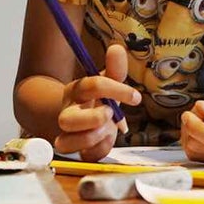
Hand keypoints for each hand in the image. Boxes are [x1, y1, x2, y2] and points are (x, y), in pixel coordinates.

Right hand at [56, 44, 140, 160]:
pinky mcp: (76, 150)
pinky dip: (101, 149)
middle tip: (110, 114)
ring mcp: (67, 134)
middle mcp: (67, 113)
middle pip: (68, 120)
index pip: (91, 86)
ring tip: (109, 128)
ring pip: (68, 143)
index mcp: (75, 91)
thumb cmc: (97, 98)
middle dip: (94, 119)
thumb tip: (117, 47)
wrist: (81, 116)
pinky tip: (106, 139)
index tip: (136, 97)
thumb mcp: (107, 81)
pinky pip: (85, 156)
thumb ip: (114, 68)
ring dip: (96, 137)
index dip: (116, 89)